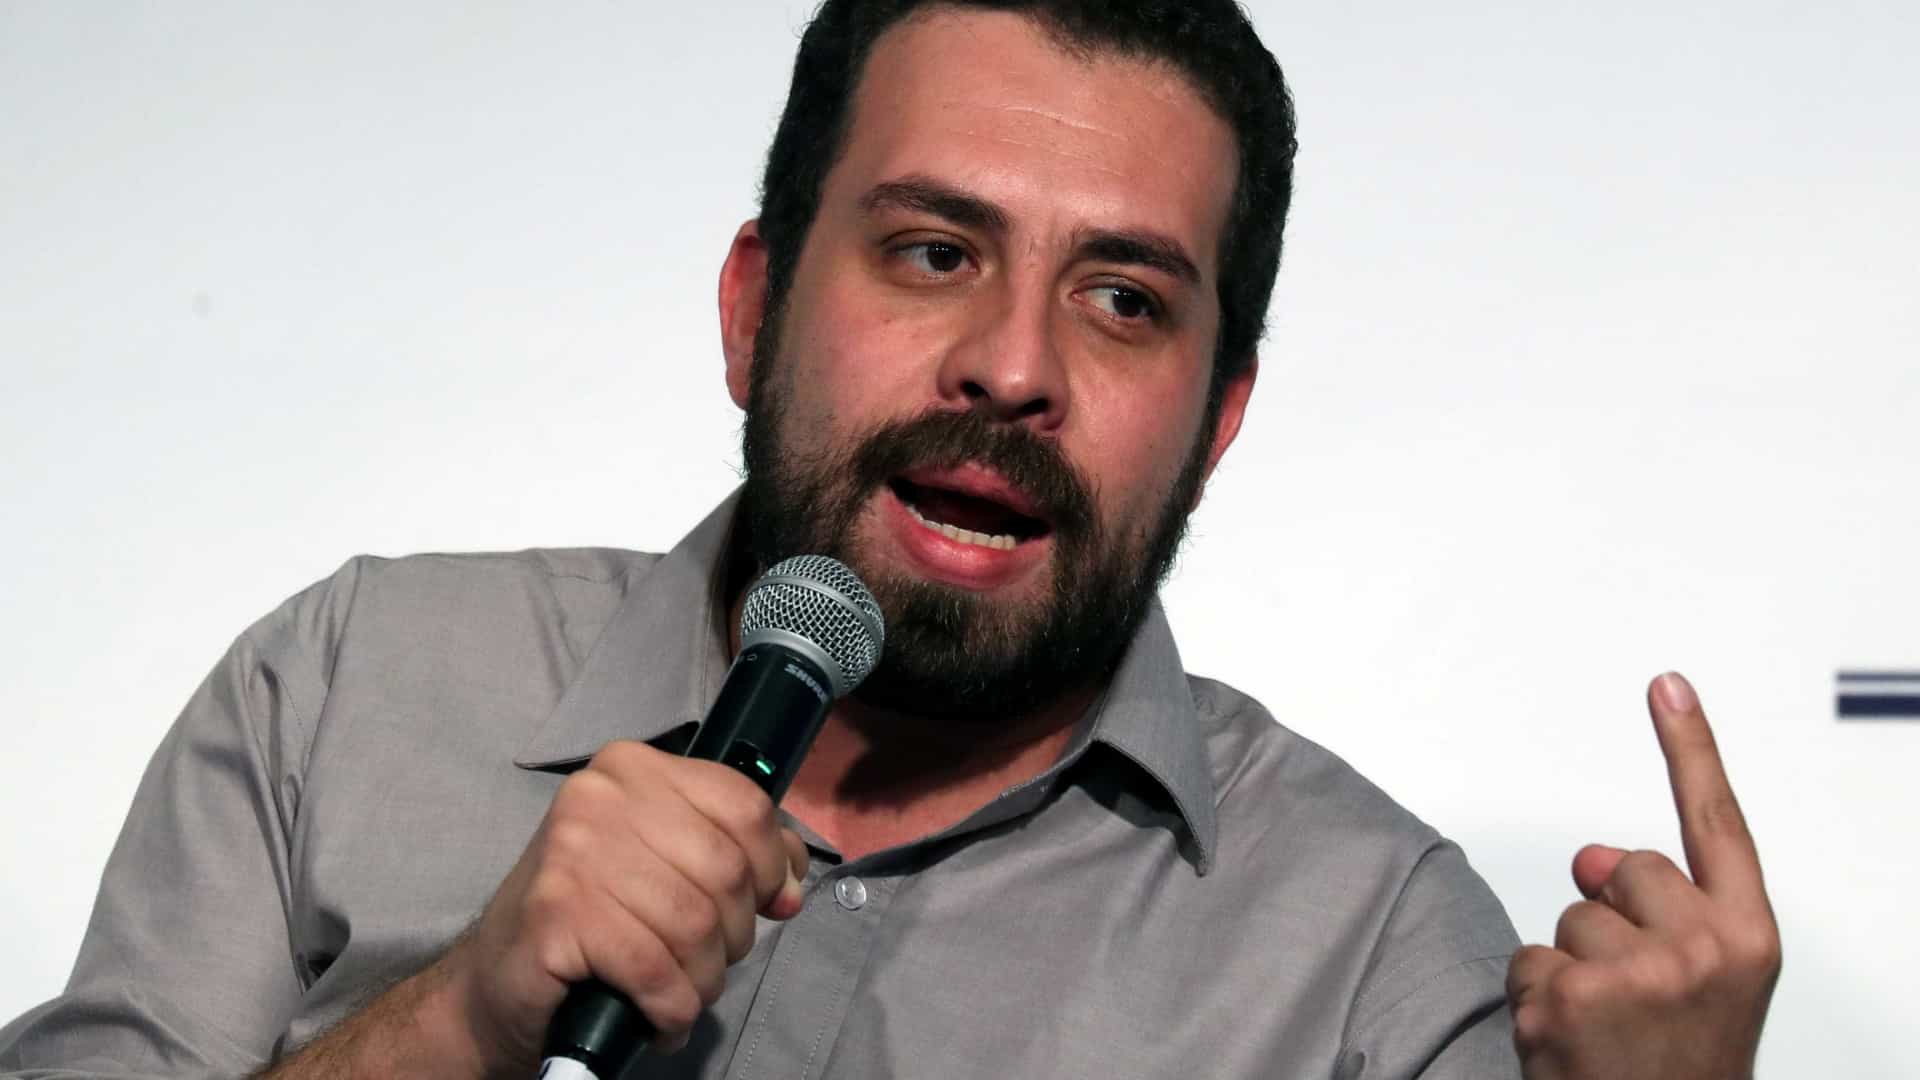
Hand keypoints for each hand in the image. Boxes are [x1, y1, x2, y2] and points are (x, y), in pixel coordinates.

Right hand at [429, 740, 808, 1070]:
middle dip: (735, 933)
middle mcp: (600, 797)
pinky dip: (673, 1007)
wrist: (496, 980)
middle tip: (709, 960)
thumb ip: (732, 854)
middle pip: (725, 869)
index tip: (768, 902)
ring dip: (703, 979)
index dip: (772, 864)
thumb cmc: (590, 915)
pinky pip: (655, 969)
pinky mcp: (558, 914)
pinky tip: (662, 1016)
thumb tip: (791, 886)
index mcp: (633, 768)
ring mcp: (574, 853)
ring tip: (684, 992)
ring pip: (694, 924)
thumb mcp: (664, 861)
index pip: (744, 805)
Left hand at [1507, 672, 1781, 1078]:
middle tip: (1637, 997)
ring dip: (1573, 968)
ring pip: (1568, 918)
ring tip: (1608, 1029)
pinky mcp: (1569, 995)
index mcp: (1747, 940)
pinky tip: (1570, 1042)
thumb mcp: (1703, 985)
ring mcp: (1636, 972)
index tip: (1666, 684)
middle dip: (1612, 916)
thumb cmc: (1679, 1065)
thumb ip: (1666, 909)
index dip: (1691, 748)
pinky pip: (1528, 960)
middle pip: (1619, 868)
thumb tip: (1590, 855)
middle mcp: (1702, 949)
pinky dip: (1537, 999)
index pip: (1716, 824)